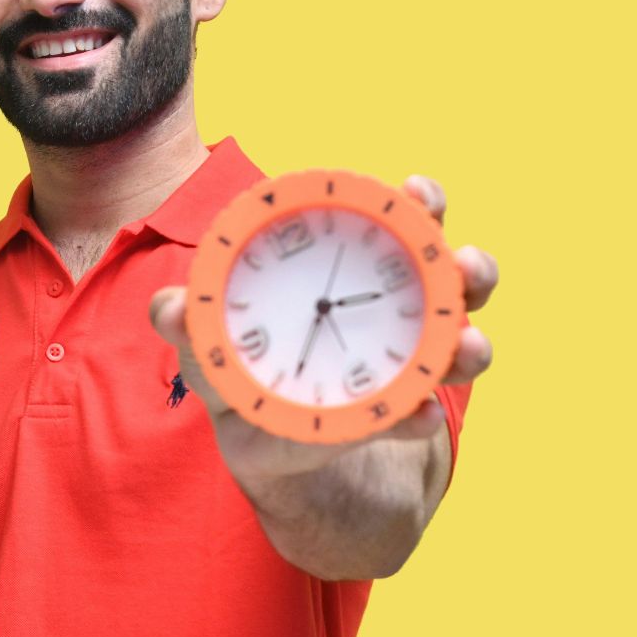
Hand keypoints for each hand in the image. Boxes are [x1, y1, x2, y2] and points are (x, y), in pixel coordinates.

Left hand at [149, 173, 498, 481]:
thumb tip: (167, 308)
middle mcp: (397, 303)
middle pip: (446, 270)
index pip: (395, 219)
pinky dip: (424, 413)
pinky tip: (422, 416)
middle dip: (467, 264)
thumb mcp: (211, 346)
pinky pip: (425, 408)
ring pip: (458, 339)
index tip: (417, 192)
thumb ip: (190, 323)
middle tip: (462, 267)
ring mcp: (410, 358)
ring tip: (467, 350)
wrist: (266, 444)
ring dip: (468, 343)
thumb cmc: (239, 369)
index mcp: (351, 265)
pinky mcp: (404, 413)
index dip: (416, 201)